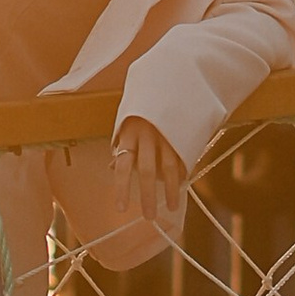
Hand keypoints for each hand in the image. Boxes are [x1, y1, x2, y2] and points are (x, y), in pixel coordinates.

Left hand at [110, 116, 187, 239]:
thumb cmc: (142, 108)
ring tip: (172, 206)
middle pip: (146, 170)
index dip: (121, 188)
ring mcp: (167, 133)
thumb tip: (112, 167)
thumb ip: (122, 145)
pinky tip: (183, 185)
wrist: (167, 78)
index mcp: (128, 132)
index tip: (122, 208)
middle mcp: (147, 134)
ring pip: (169, 167)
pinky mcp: (182, 132)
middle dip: (148, 196)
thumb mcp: (126, 122)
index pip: (122, 165)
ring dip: (171, 190)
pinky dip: (183, 173)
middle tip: (149, 216)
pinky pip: (183, 157)